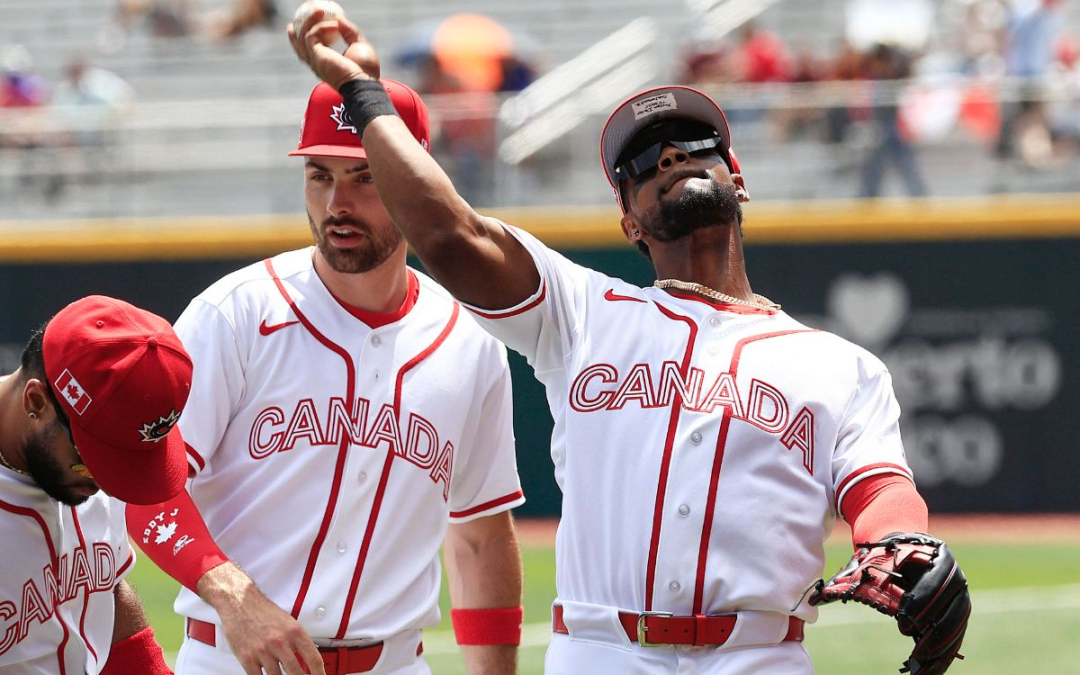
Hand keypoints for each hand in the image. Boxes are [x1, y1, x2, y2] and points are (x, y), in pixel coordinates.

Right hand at [197, 563, 324, 674]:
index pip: (313, 658)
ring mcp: (263, 651)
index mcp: (294, 631)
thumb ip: (298, 641)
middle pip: (296, 672)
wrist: (240, 602)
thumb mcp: (288, 622)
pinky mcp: (247, 657)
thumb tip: (308, 658)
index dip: (319, 673)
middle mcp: (280, 641)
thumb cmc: (264, 612)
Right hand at [287, 9, 379, 89]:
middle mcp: (317, 63)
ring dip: (309, 21)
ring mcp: (315, 60)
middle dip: (297, 30)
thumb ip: (349, 31)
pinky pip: (312, 34)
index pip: (309, 51)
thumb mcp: (358, 45)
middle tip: (301, 15)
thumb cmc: (365, 70)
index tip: (304, 26)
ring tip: (319, 10)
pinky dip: (322, 26)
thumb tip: (339, 17)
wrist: (364, 83)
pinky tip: (334, 25)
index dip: (304, 39)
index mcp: (325, 64)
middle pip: (299, 45)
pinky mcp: (316, 56)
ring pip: (302, 36)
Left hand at [810, 533, 970, 673]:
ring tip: (921, 671)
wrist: (904, 549)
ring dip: (940, 652)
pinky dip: (943, 657)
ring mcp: (959, 597)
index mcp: (937, 557)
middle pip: (953, 610)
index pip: (935, 582)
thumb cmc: (884, 556)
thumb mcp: (870, 562)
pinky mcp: (956, 614)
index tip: (903, 621)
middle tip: (917, 655)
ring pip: (956, 628)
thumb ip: (850, 579)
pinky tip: (927, 671)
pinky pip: (954, 638)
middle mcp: (955, 577)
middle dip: (935, 635)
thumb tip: (817, 598)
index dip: (921, 602)